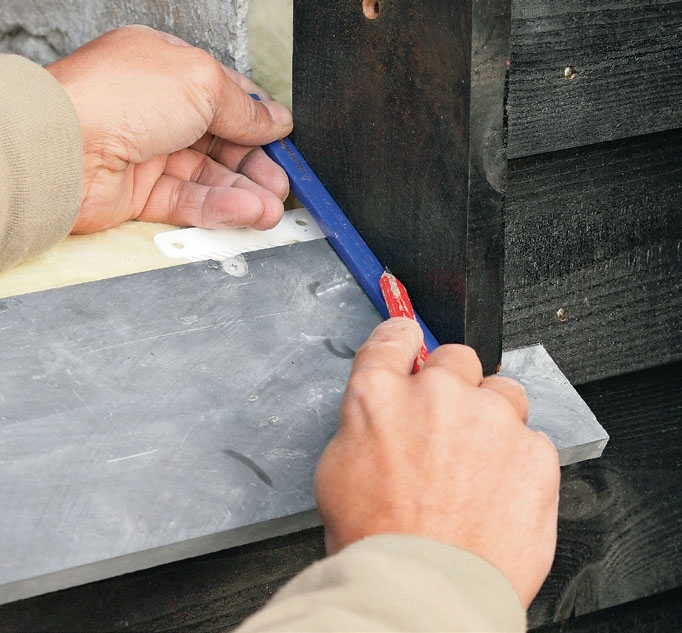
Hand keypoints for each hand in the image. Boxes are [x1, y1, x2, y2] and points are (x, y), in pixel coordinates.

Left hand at [46, 25, 292, 233]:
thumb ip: (243, 105)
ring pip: (210, 178)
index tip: (283, 141)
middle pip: (222, 143)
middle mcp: (158, 111)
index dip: (257, 120)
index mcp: (168, 71)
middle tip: (282, 184)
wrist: (64, 148)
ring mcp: (149, 154)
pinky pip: (191, 204)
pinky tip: (246, 212)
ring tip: (271, 209)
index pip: (225, 98)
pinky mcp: (142, 195)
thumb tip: (274, 118)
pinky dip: (220, 209)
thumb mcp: (200, 81)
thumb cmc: (116, 97)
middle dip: (256, 165)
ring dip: (245, 194)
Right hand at [315, 318, 559, 607]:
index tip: (411, 344)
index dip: (404, 339)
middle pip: (456, 357)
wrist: (424, 588)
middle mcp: (436, 394)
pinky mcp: (533, 450)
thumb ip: (369, 419)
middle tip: (447, 427)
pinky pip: (531, 438)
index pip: (395, 336)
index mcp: (379, 395)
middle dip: (453, 384)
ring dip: (492, 416)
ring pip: (503, 392)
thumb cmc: (377, 537)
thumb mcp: (340, 466)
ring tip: (477, 465)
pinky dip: (519, 459)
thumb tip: (387, 405)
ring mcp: (489, 419)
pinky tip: (497, 491)